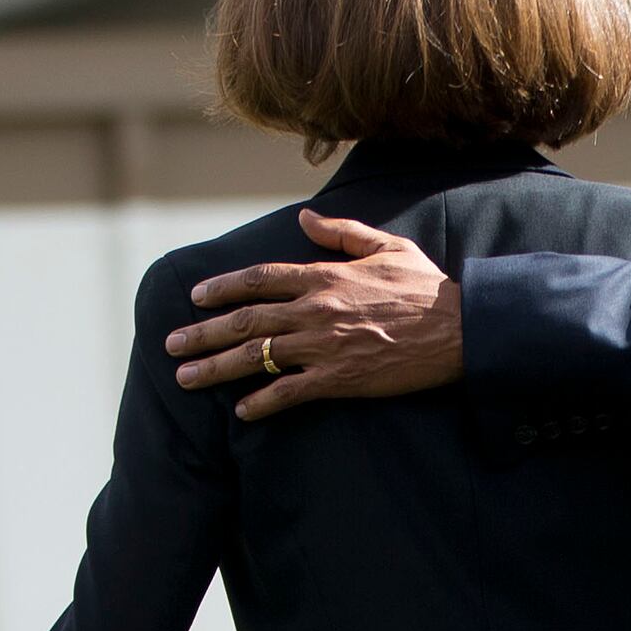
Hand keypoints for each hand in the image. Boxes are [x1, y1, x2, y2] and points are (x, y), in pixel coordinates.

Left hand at [165, 212, 463, 420]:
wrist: (460, 330)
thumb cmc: (426, 288)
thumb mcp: (386, 247)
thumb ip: (341, 233)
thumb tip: (304, 219)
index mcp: (325, 276)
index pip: (259, 279)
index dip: (223, 288)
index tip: (196, 297)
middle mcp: (316, 310)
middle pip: (246, 321)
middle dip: (203, 333)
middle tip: (171, 344)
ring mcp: (325, 346)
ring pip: (257, 357)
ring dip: (216, 369)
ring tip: (187, 378)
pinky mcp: (340, 379)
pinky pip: (291, 393)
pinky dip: (262, 403)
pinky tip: (241, 411)